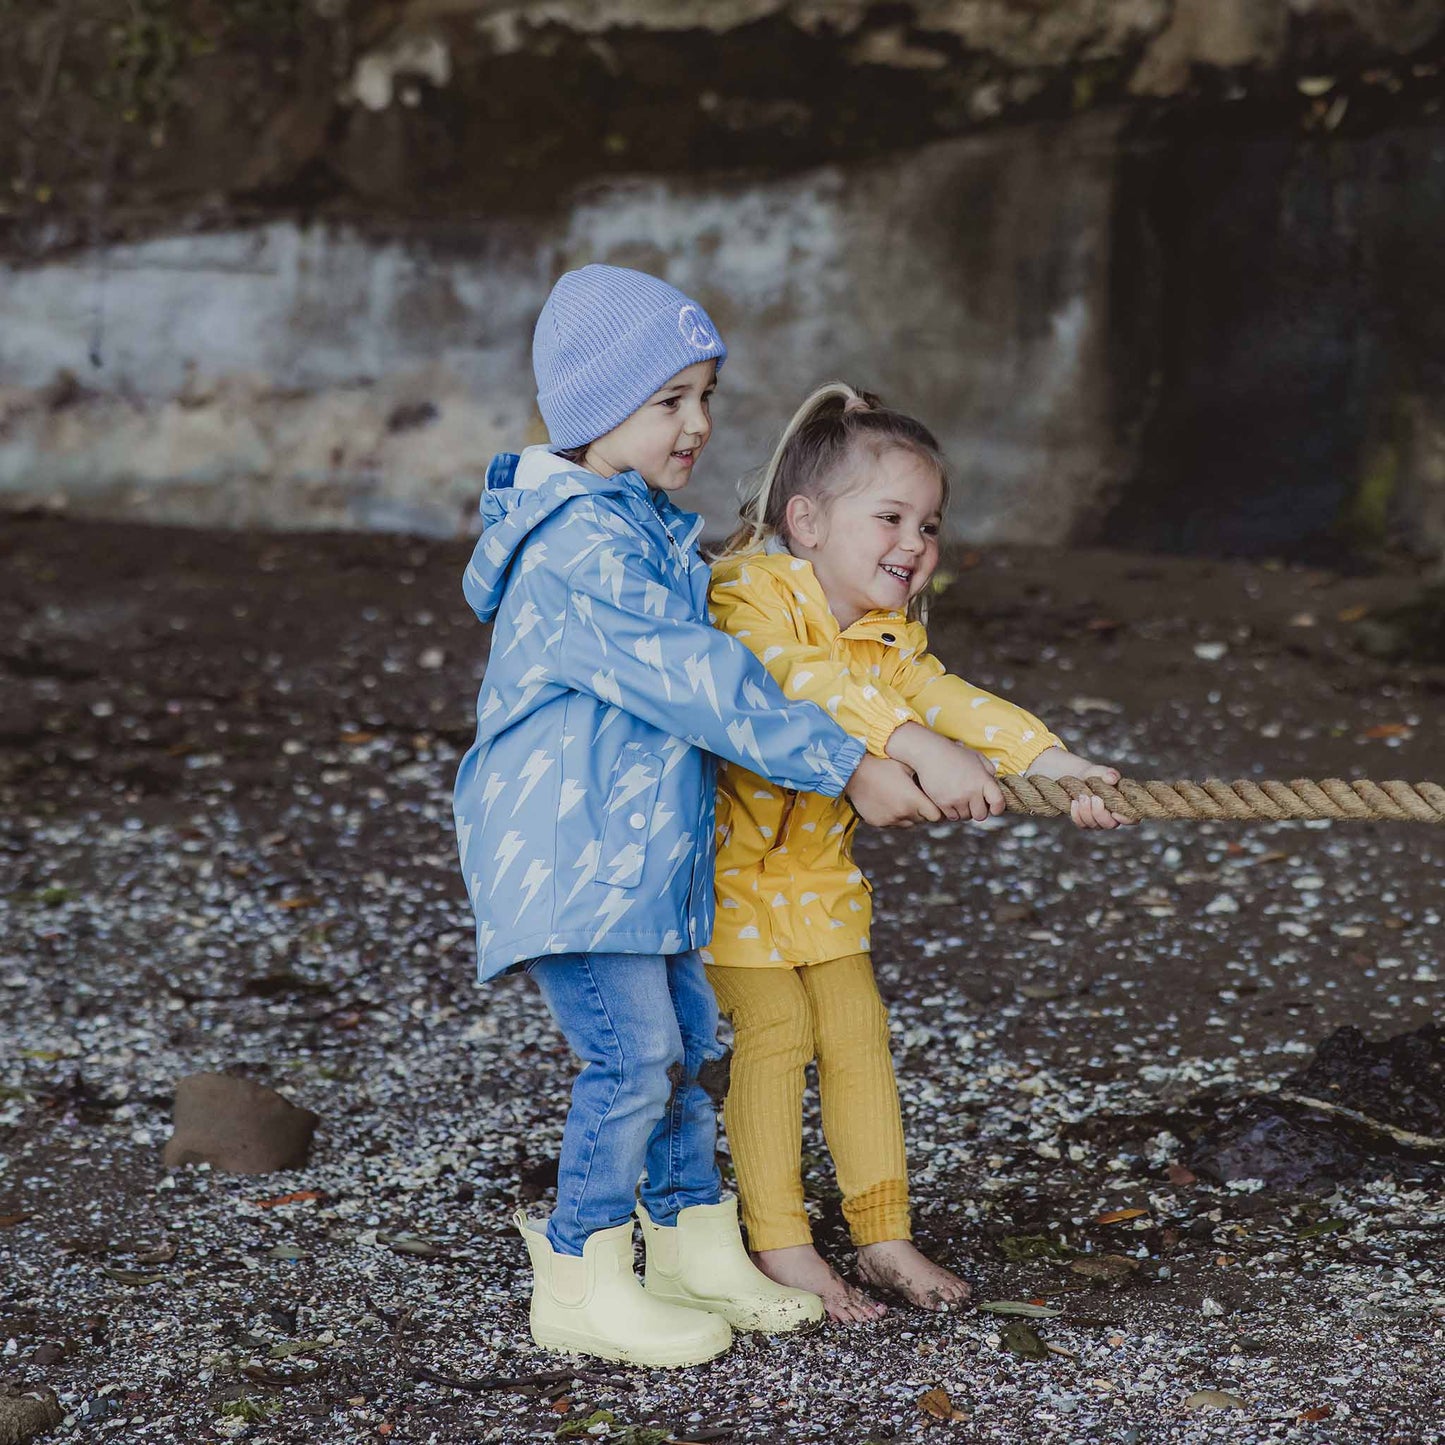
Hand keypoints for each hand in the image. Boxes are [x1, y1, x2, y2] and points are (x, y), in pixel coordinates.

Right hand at [845, 754, 941, 827]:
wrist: (853, 772)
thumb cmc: (883, 763)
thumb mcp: (906, 765)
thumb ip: (923, 775)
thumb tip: (938, 776)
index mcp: (913, 800)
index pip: (936, 816)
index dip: (936, 810)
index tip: (933, 803)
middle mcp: (903, 814)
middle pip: (922, 821)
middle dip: (922, 812)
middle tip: (917, 799)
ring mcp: (889, 820)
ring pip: (907, 824)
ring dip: (908, 816)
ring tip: (902, 800)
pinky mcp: (877, 822)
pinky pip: (891, 824)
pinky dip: (893, 817)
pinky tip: (888, 802)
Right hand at [885, 723, 1003, 821]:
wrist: (931, 753)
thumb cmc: (955, 754)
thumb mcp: (977, 758)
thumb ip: (989, 771)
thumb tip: (995, 786)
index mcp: (983, 779)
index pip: (998, 802)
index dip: (997, 808)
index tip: (994, 808)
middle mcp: (972, 791)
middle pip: (981, 815)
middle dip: (977, 810)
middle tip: (972, 802)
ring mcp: (957, 798)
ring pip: (965, 817)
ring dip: (964, 811)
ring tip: (959, 798)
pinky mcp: (943, 803)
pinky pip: (952, 817)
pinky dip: (952, 812)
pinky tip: (950, 801)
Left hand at [1025, 746, 1135, 829]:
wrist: (1074, 777)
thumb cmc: (1092, 774)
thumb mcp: (1099, 771)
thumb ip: (1107, 773)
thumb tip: (1112, 777)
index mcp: (1122, 804)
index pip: (1131, 818)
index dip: (1126, 818)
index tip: (1115, 811)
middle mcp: (1112, 815)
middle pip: (1110, 824)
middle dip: (1100, 813)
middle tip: (1092, 798)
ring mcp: (1097, 820)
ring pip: (1094, 826)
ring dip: (1086, 812)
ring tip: (1081, 796)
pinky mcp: (1084, 821)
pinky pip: (1081, 824)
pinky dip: (1077, 814)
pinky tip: (1073, 802)